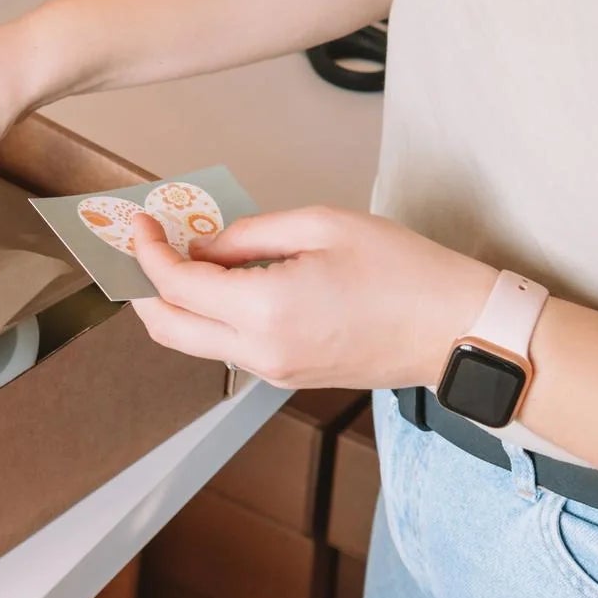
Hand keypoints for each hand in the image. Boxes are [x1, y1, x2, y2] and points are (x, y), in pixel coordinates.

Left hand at [128, 206, 498, 390]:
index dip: (149, 250)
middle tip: (143, 245)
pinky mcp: (289, 376)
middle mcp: (261, 351)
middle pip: (168, 328)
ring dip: (176, 301)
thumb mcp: (321, 226)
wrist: (455, 330)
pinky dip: (210, 316)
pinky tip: (222, 281)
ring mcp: (274, 371)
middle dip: (143, 286)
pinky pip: (230, 348)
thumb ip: (250, 235)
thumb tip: (204, 243)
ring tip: (183, 254)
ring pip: (195, 342)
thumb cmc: (405, 273)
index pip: (176, 284)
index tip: (142, 222)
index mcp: (265, 309)